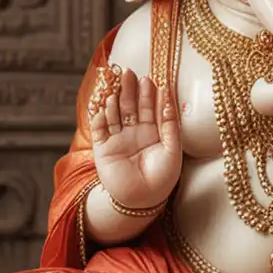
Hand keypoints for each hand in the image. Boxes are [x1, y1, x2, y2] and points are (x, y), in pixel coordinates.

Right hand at [87, 66, 181, 211]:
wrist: (143, 199)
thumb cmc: (163, 176)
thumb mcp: (172, 148)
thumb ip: (170, 124)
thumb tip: (168, 99)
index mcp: (153, 132)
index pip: (150, 107)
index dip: (150, 94)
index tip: (151, 78)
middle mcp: (134, 133)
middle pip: (131, 106)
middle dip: (130, 90)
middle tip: (129, 72)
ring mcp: (118, 139)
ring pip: (114, 114)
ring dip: (114, 99)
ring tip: (116, 84)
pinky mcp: (103, 149)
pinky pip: (100, 129)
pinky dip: (99, 116)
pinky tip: (102, 104)